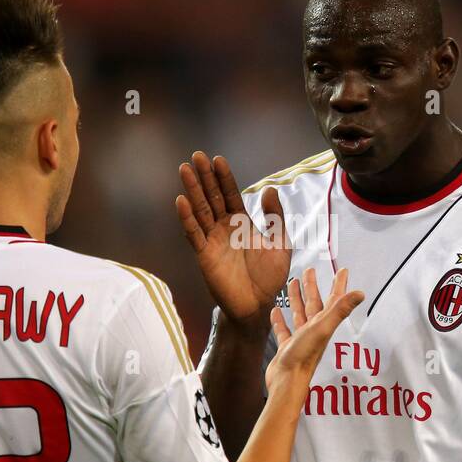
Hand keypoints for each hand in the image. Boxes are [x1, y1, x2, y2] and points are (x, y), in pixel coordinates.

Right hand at [176, 152, 290, 329]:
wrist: (258, 305)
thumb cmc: (269, 278)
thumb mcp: (280, 243)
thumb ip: (275, 218)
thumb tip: (270, 189)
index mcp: (242, 223)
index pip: (231, 194)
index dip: (224, 178)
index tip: (218, 159)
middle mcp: (224, 228)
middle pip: (212, 197)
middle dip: (205, 177)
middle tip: (196, 155)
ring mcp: (213, 240)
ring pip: (201, 210)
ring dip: (193, 190)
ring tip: (185, 170)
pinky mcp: (204, 255)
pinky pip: (194, 234)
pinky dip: (187, 218)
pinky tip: (181, 201)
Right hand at [264, 268, 363, 391]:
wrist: (287, 382)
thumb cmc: (304, 356)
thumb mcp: (322, 328)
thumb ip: (340, 310)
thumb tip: (361, 293)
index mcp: (323, 324)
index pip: (333, 300)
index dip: (338, 285)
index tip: (342, 270)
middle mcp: (314, 330)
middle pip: (314, 303)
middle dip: (313, 286)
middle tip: (309, 270)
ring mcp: (300, 339)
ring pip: (299, 313)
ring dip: (297, 299)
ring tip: (292, 283)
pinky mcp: (287, 347)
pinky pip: (284, 329)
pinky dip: (280, 319)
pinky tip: (275, 311)